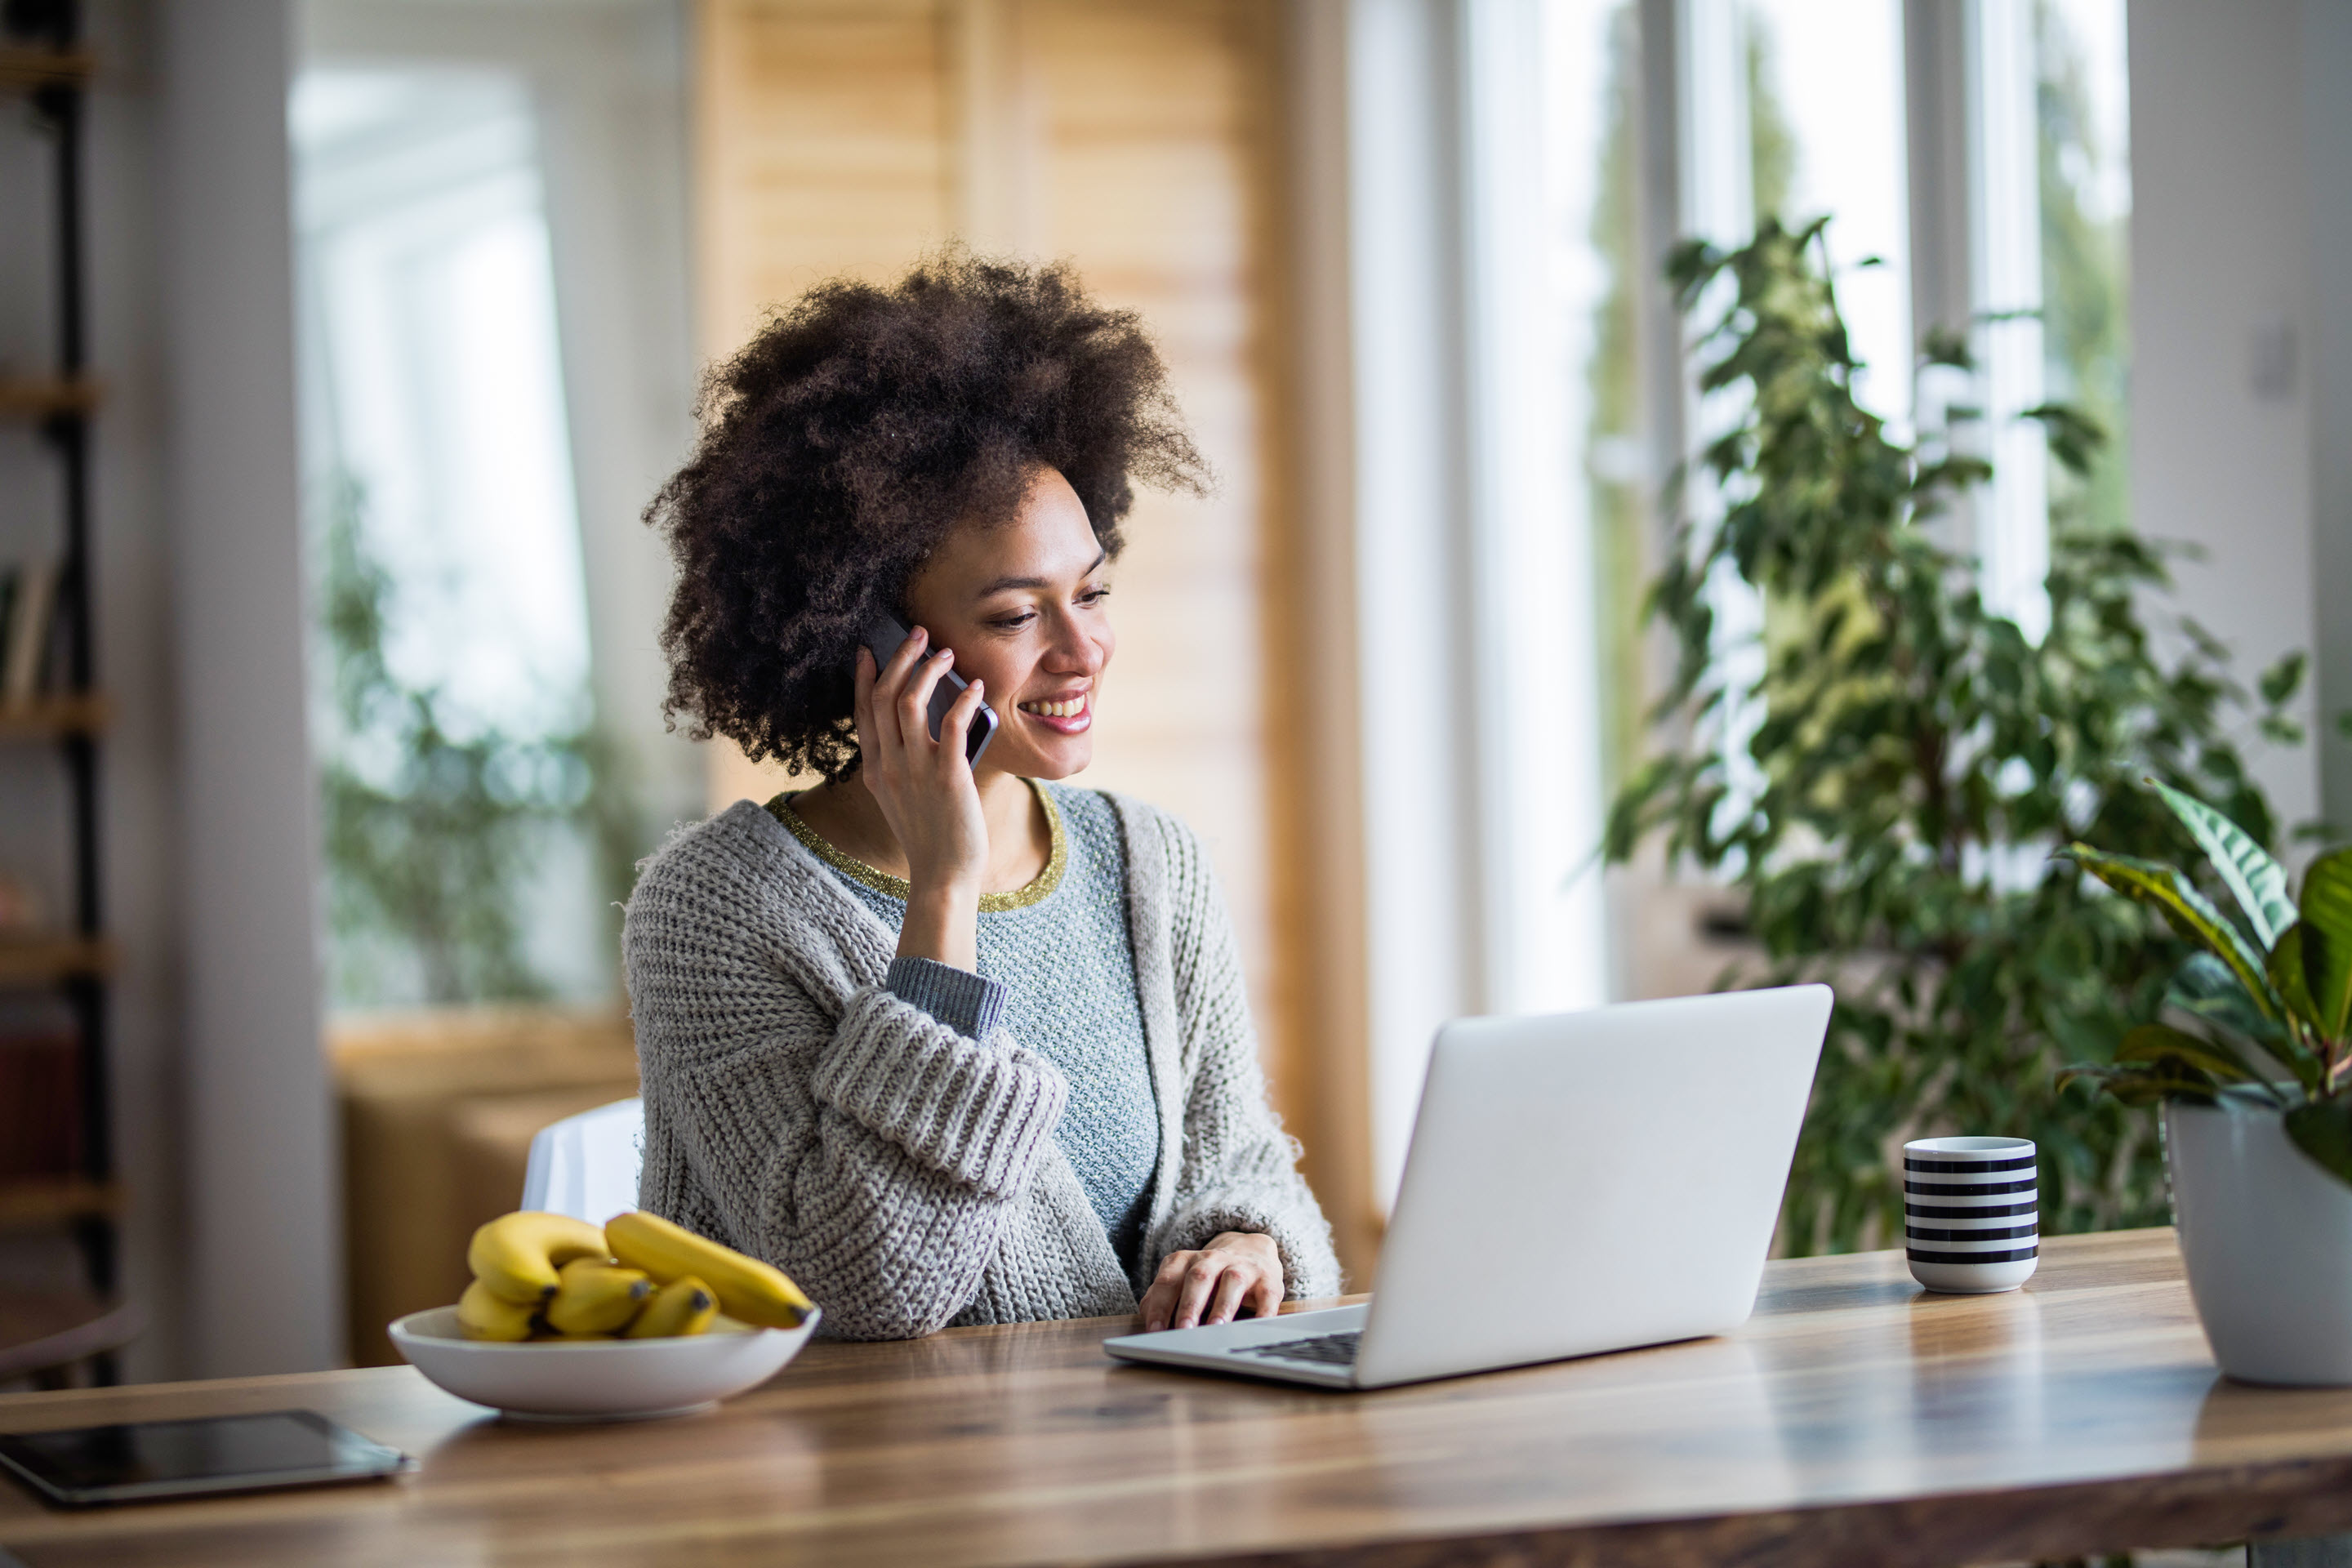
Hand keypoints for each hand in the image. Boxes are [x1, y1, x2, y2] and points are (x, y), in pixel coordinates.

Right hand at [852, 626, 991, 969]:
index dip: (863, 676)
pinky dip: (963, 700)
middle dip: (899, 658)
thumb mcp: (902, 799)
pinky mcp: (947, 777)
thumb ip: (902, 767)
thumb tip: (919, 733)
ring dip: (928, 671)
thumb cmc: (931, 838)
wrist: (943, 877)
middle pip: (883, 696)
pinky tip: (976, 687)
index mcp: (875, 770)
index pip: (862, 712)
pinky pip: (951, 725)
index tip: (869, 649)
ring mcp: (915, 771)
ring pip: (909, 702)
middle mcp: (889, 766)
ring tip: (947, 653)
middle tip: (919, 633)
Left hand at [1140, 1232, 1283, 1331]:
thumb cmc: (1212, 1275)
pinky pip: (1266, 1295)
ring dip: (1222, 1306)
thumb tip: (1147, 1317)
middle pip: (1199, 1277)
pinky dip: (1263, 1312)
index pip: (1169, 1280)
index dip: (1160, 1304)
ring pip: (1231, 1281)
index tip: (1155, 1330)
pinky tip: (1257, 1327)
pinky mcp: (1268, 1280)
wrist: (1253, 1251)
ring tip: (1215, 1330)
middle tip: (1183, 1330)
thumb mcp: (1184, 1279)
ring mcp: (1242, 1267)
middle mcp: (1213, 1259)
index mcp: (1187, 1260)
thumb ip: (1163, 1295)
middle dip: (1190, 1305)